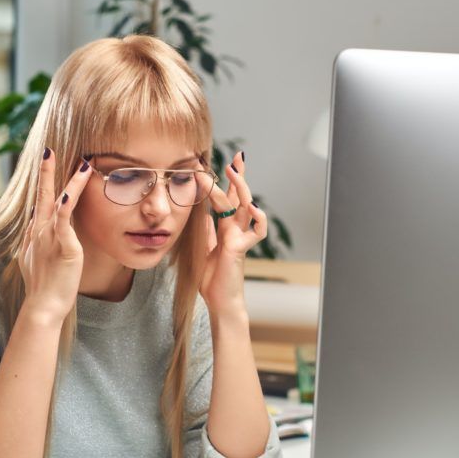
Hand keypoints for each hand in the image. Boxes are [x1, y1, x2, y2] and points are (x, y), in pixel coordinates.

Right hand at [17, 148, 91, 326]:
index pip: (41, 202)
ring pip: (59, 202)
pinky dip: (68, 204)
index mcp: (35, 233)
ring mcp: (49, 237)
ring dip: (70, 181)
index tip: (47, 163)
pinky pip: (65, 221)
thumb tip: (32, 226)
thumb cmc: (42, 286)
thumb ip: (33, 241)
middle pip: (42, 195)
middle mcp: (39, 231)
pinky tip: (72, 192)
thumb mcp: (33, 259)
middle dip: (45, 172)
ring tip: (84, 164)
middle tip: (48, 150)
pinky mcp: (63, 246)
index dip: (44, 183)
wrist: (43, 306)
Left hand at [200, 151, 267, 313]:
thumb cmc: (212, 278)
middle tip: (236, 156)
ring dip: (241, 187)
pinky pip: (256, 232)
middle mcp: (235, 229)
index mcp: (225, 227)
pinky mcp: (240, 248)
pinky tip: (252, 207)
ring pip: (245, 206)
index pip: (229, 198)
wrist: (218, 301)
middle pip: (240, 196)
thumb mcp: (203, 247)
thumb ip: (205, 229)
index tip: (227, 160)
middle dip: (239, 175)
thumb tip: (201, 211)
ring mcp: (240, 237)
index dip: (229, 180)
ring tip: (233, 171)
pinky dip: (258, 219)